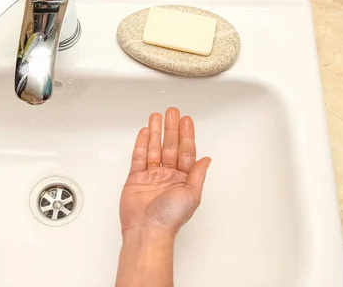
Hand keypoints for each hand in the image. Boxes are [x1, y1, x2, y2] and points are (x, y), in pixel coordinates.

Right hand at [120, 108, 210, 238]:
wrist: (147, 230)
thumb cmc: (170, 218)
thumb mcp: (192, 195)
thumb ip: (198, 174)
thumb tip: (206, 159)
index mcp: (183, 179)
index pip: (186, 151)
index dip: (187, 135)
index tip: (186, 120)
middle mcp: (168, 176)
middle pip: (170, 146)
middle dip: (171, 129)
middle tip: (172, 112)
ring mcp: (151, 176)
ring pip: (154, 148)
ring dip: (156, 132)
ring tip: (157, 117)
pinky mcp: (136, 178)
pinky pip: (139, 157)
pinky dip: (142, 144)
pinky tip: (145, 132)